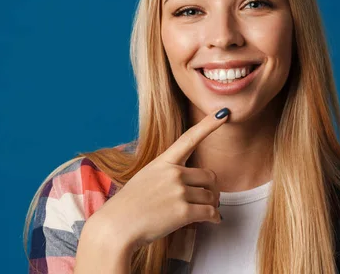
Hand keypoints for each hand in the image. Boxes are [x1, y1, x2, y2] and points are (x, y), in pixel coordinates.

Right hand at [90, 107, 229, 251]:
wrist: (116, 227)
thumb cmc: (128, 206)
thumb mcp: (146, 178)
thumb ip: (167, 175)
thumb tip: (192, 183)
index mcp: (163, 162)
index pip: (189, 138)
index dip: (208, 125)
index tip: (223, 113)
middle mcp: (173, 173)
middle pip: (210, 176)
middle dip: (211, 189)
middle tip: (207, 199)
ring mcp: (178, 191)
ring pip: (210, 196)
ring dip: (211, 206)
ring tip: (202, 213)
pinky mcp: (183, 211)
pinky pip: (210, 212)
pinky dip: (214, 218)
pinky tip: (213, 221)